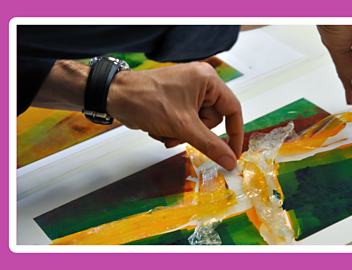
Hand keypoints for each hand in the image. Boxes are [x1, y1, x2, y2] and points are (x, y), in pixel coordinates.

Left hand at [107, 62, 243, 169]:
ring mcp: (188, 91)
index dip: (235, 134)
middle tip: (181, 134)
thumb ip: (210, 145)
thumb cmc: (146, 100)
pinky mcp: (177, 100)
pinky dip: (175, 130)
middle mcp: (200, 82)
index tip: (233, 154)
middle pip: (214, 120)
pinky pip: (187, 123)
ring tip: (166, 132)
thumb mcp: (184, 127)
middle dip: (195, 133)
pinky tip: (160, 129)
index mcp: (208, 80)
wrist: (115, 98)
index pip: (233, 109)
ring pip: (198, 124)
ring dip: (183, 134)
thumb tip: (230, 160)